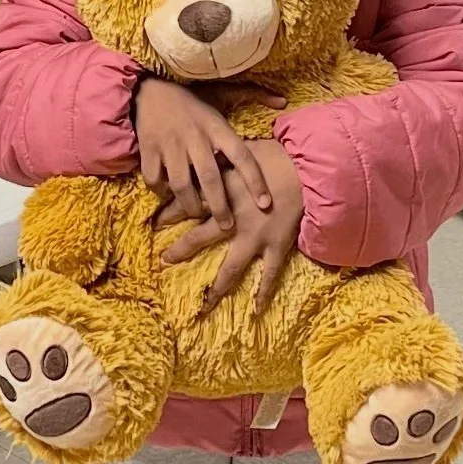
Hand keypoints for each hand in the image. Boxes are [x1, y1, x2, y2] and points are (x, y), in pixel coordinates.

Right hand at [133, 77, 272, 230]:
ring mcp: (170, 145)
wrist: (149, 89)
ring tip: (198, 213)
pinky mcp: (148, 150)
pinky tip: (169, 195)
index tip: (265, 203)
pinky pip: (155, 179)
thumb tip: (283, 101)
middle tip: (227, 226)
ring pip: (181, 185)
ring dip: (191, 205)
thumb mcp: (222, 93)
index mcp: (216, 127)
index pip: (242, 156)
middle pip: (210, 179)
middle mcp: (195, 138)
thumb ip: (254, 95)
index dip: (255, 181)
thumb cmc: (192, 98)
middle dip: (220, 207)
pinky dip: (161, 191)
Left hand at [159, 139, 304, 315]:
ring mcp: (255, 237)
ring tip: (203, 306)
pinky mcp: (276, 246)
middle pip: (199, 238)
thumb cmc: (274, 156)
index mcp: (223, 193)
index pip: (188, 205)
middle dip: (180, 251)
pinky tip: (255, 311)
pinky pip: (269, 274)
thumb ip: (219, 160)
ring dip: (216, 288)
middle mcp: (234, 219)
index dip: (169, 214)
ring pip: (230, 267)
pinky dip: (263, 292)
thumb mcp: (239, 152)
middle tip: (163, 261)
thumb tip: (202, 155)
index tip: (155, 223)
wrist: (307, 170)